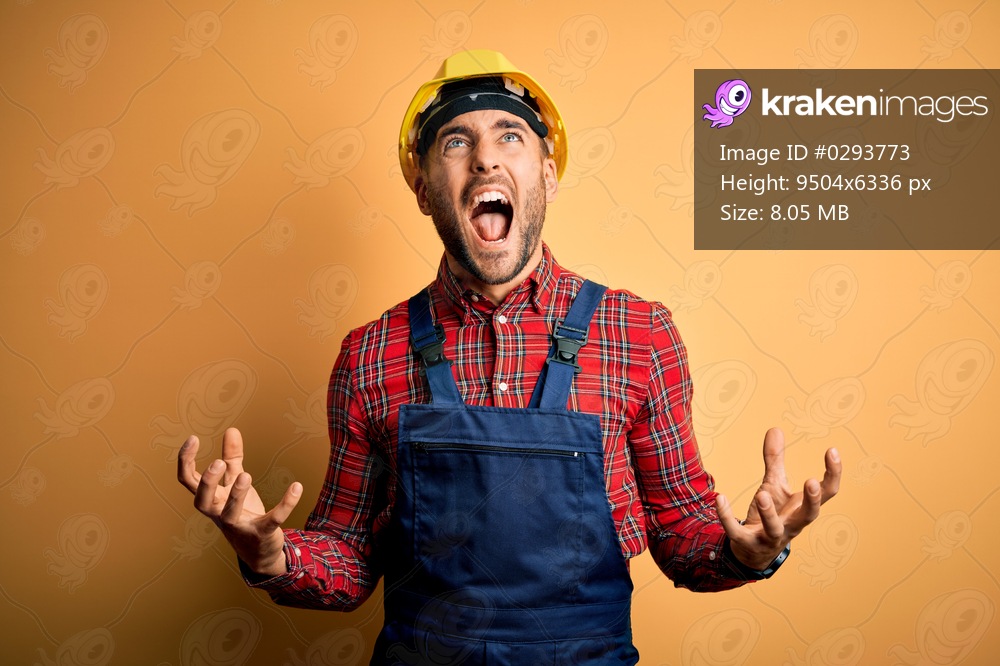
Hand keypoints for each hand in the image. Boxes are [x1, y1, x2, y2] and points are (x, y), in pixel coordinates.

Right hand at [177, 427, 301, 575]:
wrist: (258, 550)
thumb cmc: (242, 511)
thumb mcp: (235, 483)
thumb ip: (233, 458)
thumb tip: (231, 430)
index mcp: (211, 498)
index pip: (188, 480)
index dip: (185, 460)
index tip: (194, 438)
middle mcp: (219, 513)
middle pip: (201, 500)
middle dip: (207, 483)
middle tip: (218, 462)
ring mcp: (239, 525)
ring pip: (230, 513)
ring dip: (237, 494)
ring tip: (246, 475)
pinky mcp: (261, 532)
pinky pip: (273, 519)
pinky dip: (285, 504)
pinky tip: (296, 486)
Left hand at [716, 427, 841, 570]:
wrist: (753, 550)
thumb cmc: (771, 513)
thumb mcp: (774, 485)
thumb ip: (775, 460)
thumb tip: (775, 428)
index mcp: (802, 508)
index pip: (827, 493)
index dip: (833, 474)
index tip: (832, 450)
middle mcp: (791, 524)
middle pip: (809, 515)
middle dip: (812, 500)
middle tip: (811, 482)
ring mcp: (770, 536)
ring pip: (774, 528)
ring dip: (768, 512)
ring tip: (761, 494)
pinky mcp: (747, 542)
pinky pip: (737, 532)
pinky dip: (727, 517)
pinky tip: (719, 498)